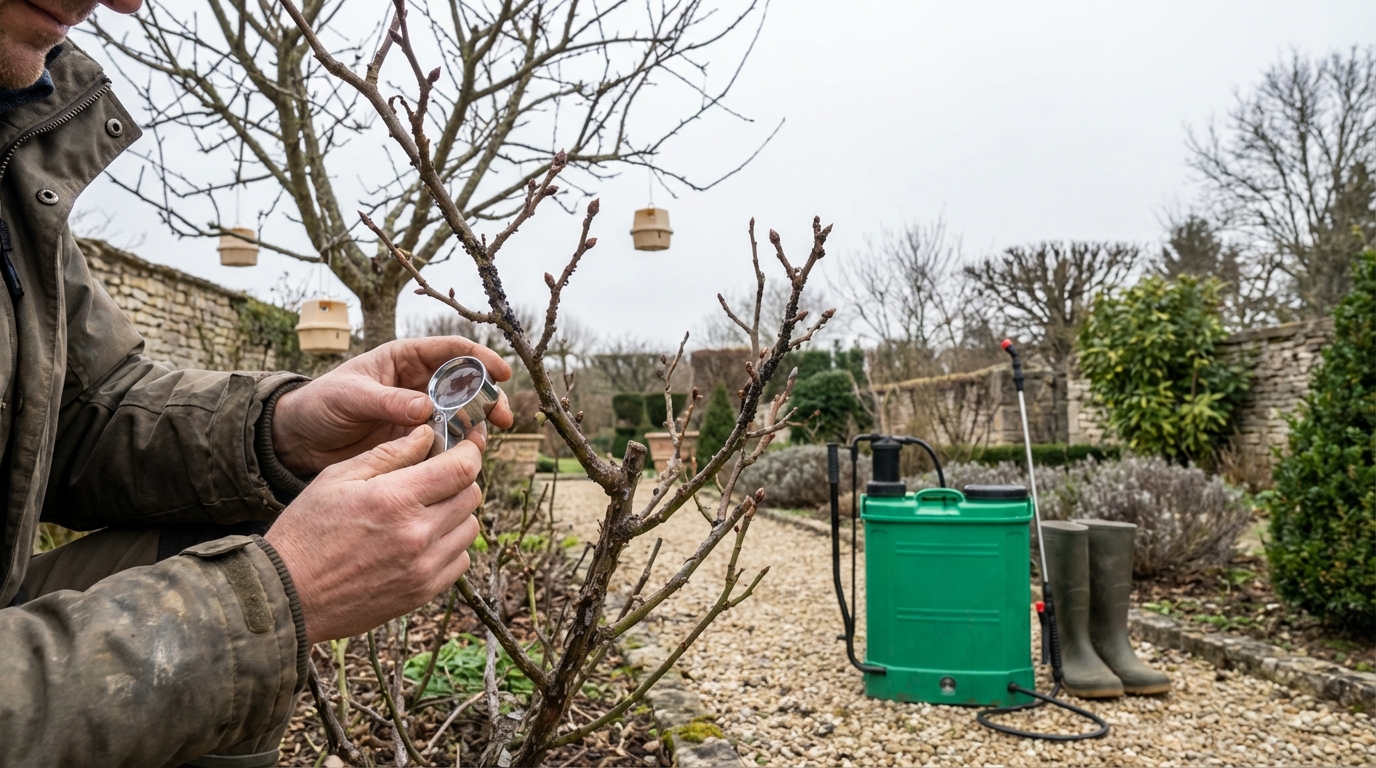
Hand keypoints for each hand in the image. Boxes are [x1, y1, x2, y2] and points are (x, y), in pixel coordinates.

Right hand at [265, 426, 481, 643]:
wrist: (288, 595)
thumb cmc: (306, 531)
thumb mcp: (337, 478)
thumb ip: (388, 454)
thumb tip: (426, 434)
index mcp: (395, 499)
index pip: (462, 468)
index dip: (470, 451)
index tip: (467, 444)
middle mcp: (417, 535)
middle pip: (471, 496)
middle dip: (460, 479)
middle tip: (437, 476)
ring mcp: (423, 568)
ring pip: (469, 528)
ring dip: (456, 513)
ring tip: (425, 510)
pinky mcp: (422, 592)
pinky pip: (460, 561)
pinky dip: (450, 546)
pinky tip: (422, 540)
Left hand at [271, 336, 513, 474]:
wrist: (298, 440)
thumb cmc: (320, 404)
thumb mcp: (350, 397)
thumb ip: (388, 401)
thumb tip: (427, 408)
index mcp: (404, 359)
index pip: (451, 350)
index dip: (480, 358)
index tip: (502, 372)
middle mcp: (418, 383)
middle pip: (466, 384)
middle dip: (489, 398)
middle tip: (504, 418)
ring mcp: (419, 413)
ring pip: (461, 415)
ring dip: (478, 427)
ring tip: (485, 443)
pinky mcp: (415, 441)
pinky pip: (445, 442)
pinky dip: (458, 450)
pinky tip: (465, 460)